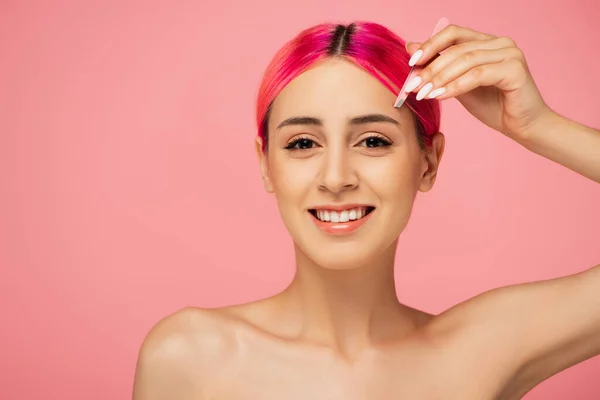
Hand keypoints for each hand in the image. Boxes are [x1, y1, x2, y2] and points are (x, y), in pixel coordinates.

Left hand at [405, 24, 553, 141]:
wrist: (522, 126)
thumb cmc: (493, 106)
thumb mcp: (458, 84)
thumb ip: (439, 66)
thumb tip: (410, 47)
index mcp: (487, 41)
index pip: (453, 33)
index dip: (430, 46)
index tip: (411, 63)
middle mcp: (500, 42)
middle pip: (457, 48)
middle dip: (430, 68)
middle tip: (413, 86)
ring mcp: (510, 53)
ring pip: (466, 61)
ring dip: (440, 78)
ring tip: (423, 94)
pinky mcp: (514, 70)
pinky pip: (477, 75)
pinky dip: (455, 86)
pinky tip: (440, 96)